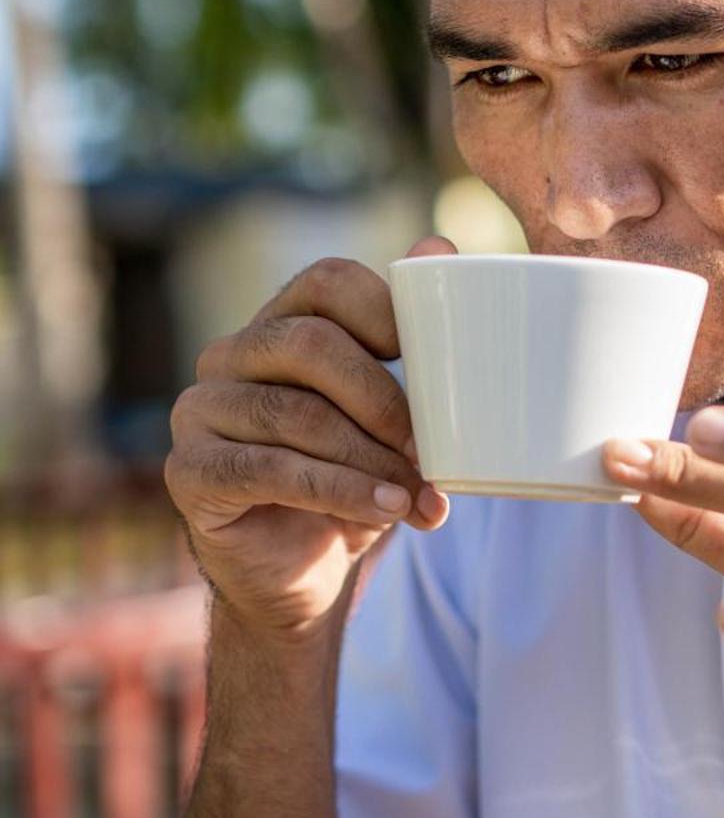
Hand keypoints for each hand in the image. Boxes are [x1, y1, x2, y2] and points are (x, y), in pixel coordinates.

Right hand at [163, 236, 454, 643]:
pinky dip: (338, 491)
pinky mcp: (189, 471)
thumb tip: (439, 246)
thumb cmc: (354, 477)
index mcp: (282, 322)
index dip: (383, 309)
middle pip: (309, 343)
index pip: (327, 280)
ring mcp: (200, 410)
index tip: (433, 363)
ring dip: (368, 458)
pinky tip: (384, 510)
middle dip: (382, 398)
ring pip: (295, 414)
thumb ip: (416, 341)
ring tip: (417, 495)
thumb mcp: (394, 415)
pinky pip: (269, 469)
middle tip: (429, 449)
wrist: (302, 572)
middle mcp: (231, 354)